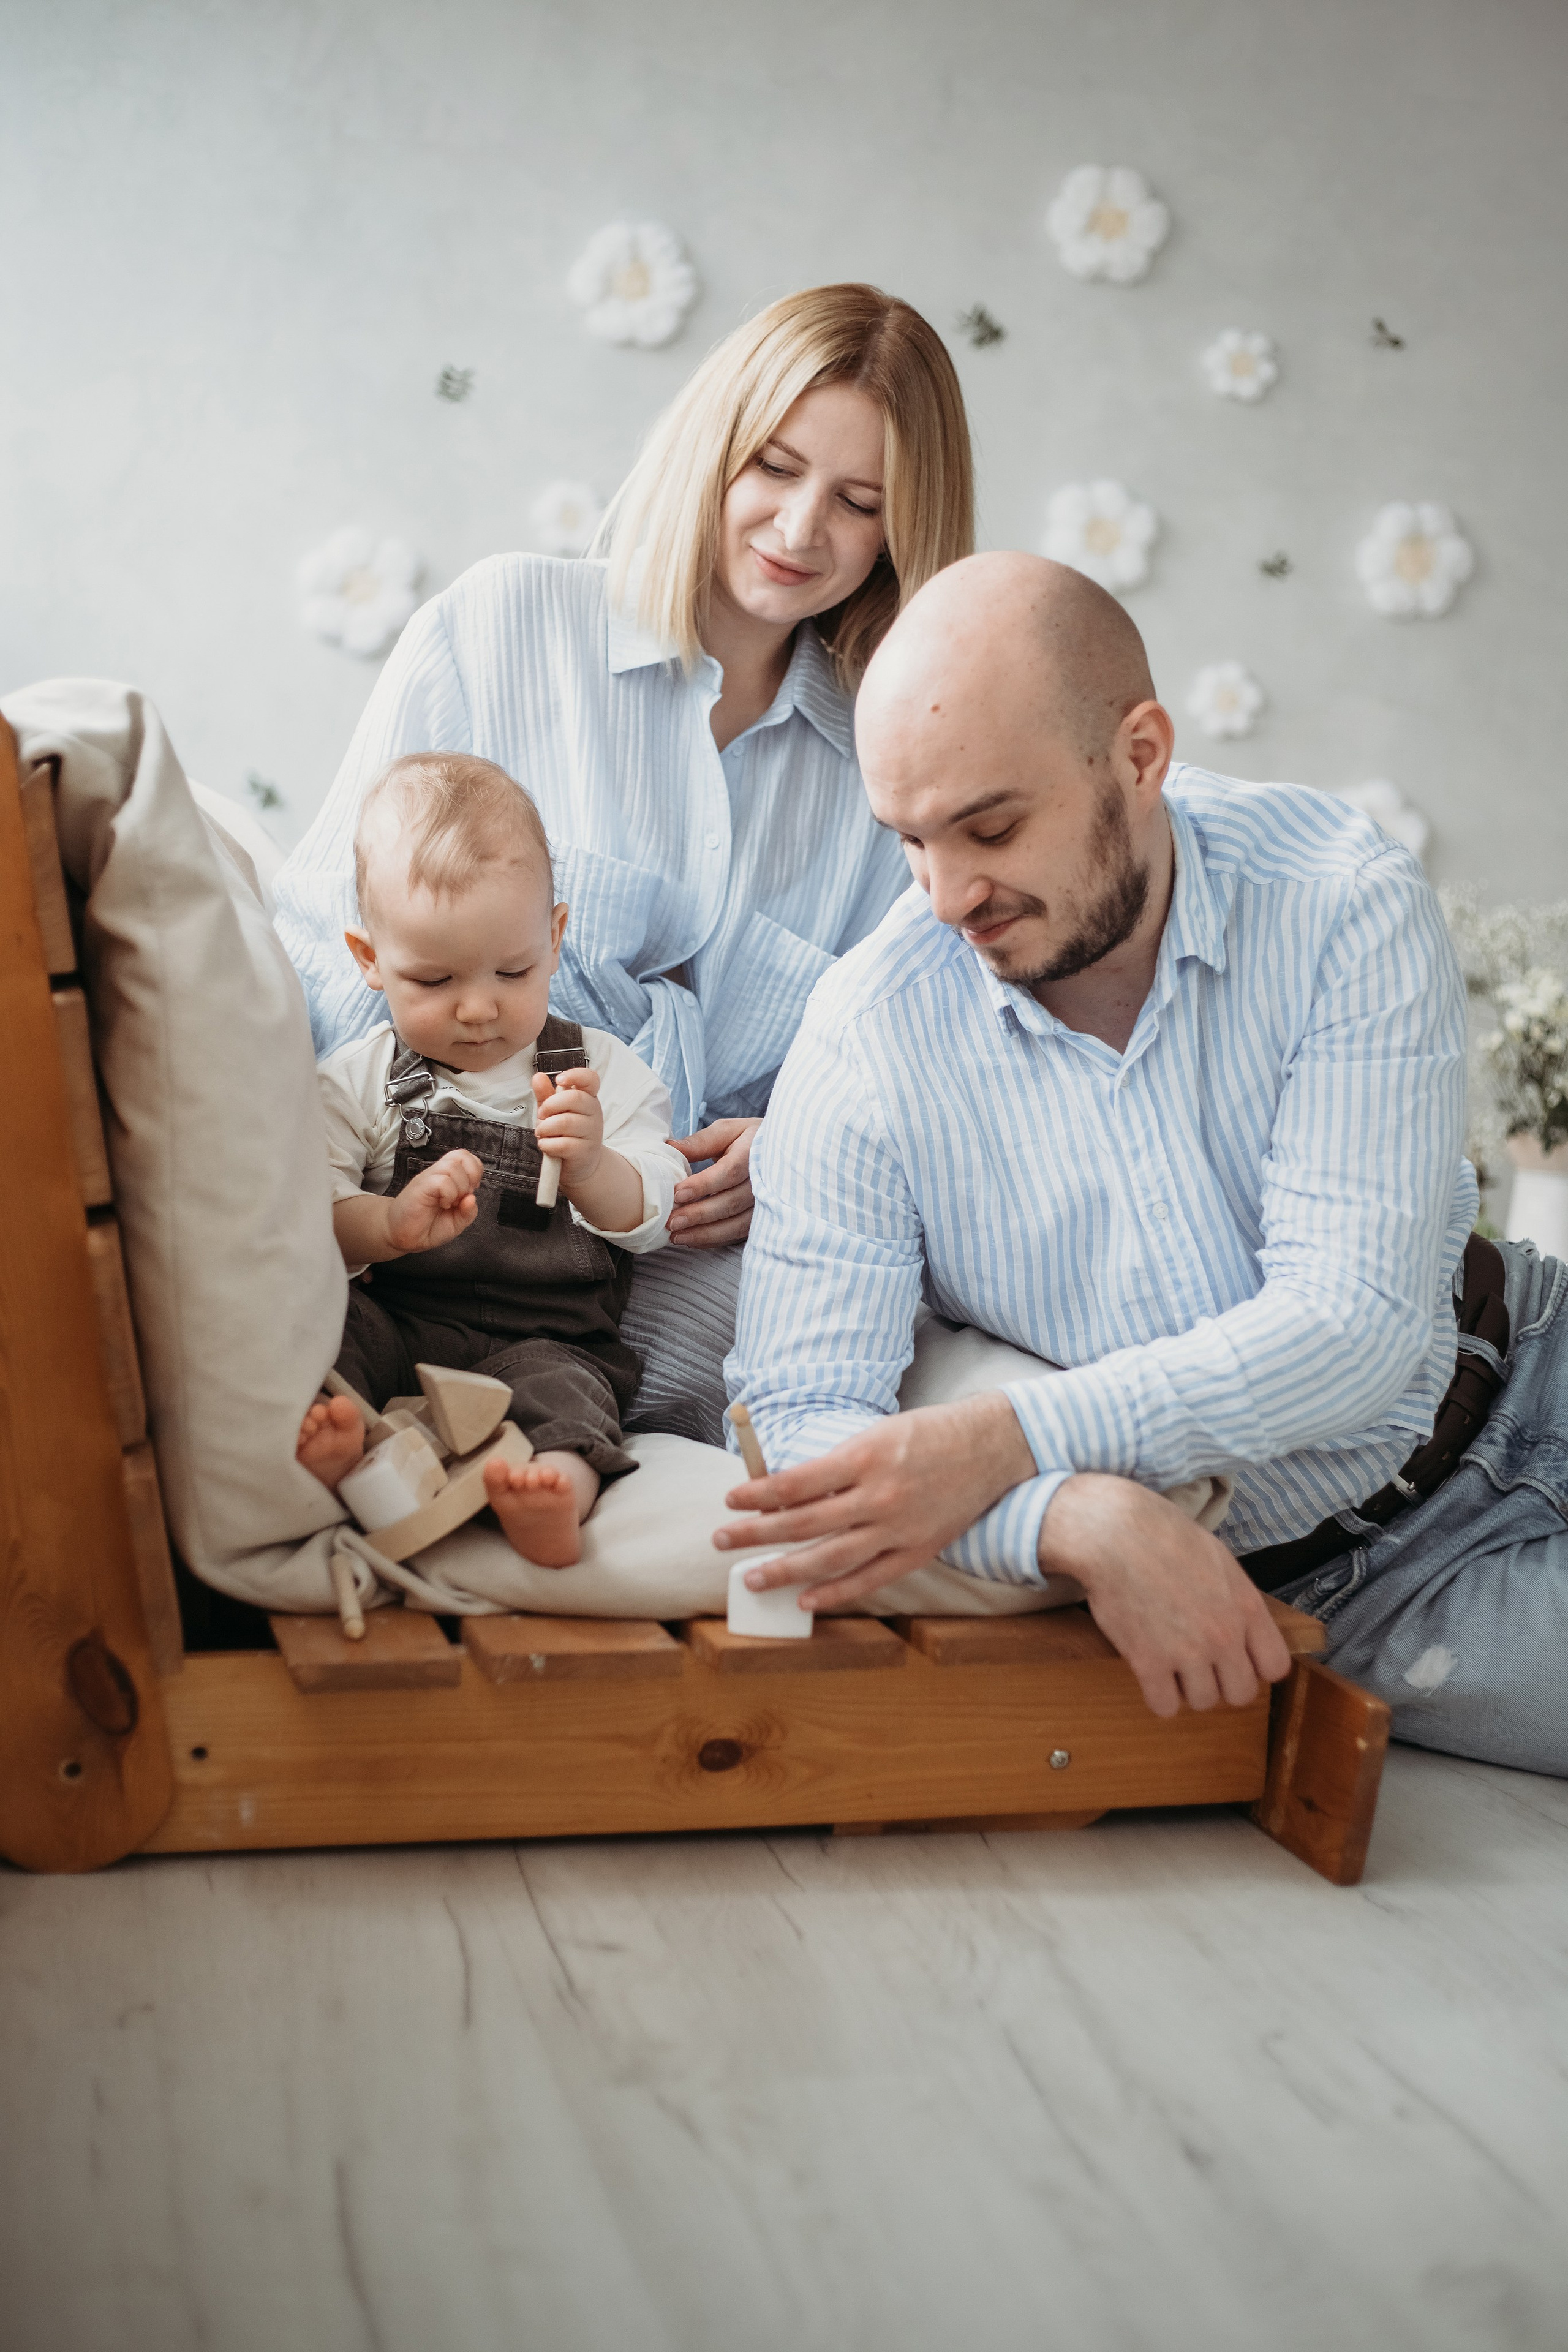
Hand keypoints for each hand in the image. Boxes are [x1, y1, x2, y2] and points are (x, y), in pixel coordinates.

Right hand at [385, 1149, 483, 1252]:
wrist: (403, 1237)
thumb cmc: (428, 1227)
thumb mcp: (456, 1223)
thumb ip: (468, 1212)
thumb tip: (472, 1198)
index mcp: (447, 1178)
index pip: (466, 1157)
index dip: (475, 1171)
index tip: (471, 1191)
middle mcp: (437, 1174)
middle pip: (461, 1155)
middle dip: (472, 1176)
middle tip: (463, 1196)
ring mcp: (428, 1179)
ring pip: (452, 1166)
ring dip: (460, 1187)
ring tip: (451, 1203)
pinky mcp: (420, 1187)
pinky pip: (441, 1181)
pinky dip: (449, 1194)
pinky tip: (443, 1205)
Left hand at [533, 1066, 603, 1191]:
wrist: (579, 1164)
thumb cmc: (565, 1134)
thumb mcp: (553, 1111)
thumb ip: (546, 1094)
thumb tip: (538, 1077)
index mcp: (587, 1097)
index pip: (590, 1079)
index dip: (575, 1075)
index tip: (559, 1080)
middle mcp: (594, 1112)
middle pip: (574, 1098)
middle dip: (550, 1106)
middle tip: (541, 1116)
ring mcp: (592, 1132)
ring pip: (566, 1122)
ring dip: (546, 1128)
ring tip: (541, 1133)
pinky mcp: (585, 1151)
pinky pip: (563, 1144)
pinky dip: (548, 1144)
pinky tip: (546, 1145)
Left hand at [669, 1116, 761, 1247]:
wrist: (780, 1153)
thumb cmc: (747, 1140)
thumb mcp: (727, 1132)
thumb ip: (700, 1142)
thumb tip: (669, 1148)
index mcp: (754, 1153)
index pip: (729, 1172)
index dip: (704, 1185)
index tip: (678, 1193)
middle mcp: (764, 1182)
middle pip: (731, 1203)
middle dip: (699, 1214)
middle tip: (671, 1221)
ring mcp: (765, 1204)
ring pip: (736, 1224)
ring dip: (705, 1233)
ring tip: (677, 1237)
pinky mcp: (760, 1220)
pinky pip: (737, 1235)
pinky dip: (713, 1240)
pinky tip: (692, 1240)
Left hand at [713, 1393, 1036, 1608]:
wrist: (988, 1447)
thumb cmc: (926, 1433)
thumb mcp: (874, 1434)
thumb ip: (834, 1465)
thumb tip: (785, 1492)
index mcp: (864, 1457)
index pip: (796, 1482)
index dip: (757, 1495)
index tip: (730, 1501)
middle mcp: (879, 1496)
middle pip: (803, 1523)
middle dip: (756, 1534)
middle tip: (721, 1541)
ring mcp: (899, 1528)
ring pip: (830, 1558)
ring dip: (785, 1571)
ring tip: (752, 1578)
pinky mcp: (917, 1551)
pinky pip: (870, 1579)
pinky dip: (836, 1593)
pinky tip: (806, 1600)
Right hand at [1040, 1475, 1291, 1715]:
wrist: (1114, 1534)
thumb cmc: (1163, 1536)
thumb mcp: (1219, 1560)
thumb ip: (1237, 1600)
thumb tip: (1242, 1627)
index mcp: (1246, 1607)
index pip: (1275, 1667)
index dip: (1255, 1666)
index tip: (1236, 1658)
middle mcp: (1224, 1636)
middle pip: (1241, 1693)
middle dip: (1221, 1681)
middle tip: (1200, 1663)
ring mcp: (1187, 1653)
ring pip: (1203, 1702)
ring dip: (1187, 1688)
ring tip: (1171, 1662)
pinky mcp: (1148, 1663)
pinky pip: (1164, 1706)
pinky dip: (1158, 1696)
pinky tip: (1150, 1672)